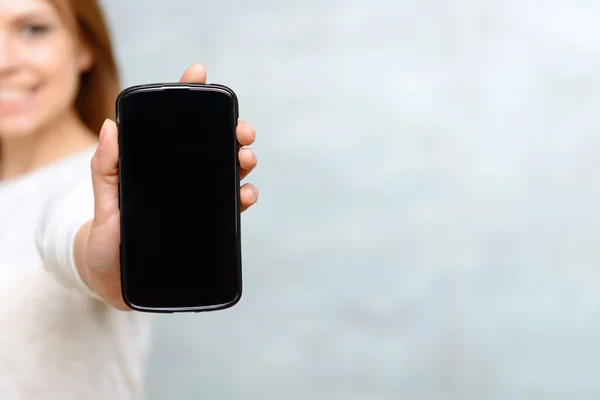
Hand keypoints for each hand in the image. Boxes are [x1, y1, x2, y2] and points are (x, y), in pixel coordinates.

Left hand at [79, 63, 258, 309]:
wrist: (112, 281)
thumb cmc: (104, 239)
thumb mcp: (103, 202)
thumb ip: (105, 168)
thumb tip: (110, 126)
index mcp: (159, 166)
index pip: (177, 126)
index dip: (190, 97)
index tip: (200, 74)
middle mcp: (182, 180)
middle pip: (214, 147)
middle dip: (233, 133)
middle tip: (241, 132)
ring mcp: (196, 203)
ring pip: (229, 174)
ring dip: (243, 162)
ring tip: (246, 160)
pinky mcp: (206, 227)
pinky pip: (231, 209)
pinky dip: (244, 198)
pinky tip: (246, 195)